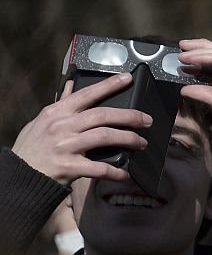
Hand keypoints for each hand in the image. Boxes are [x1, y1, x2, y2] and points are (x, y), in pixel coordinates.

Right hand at [11, 75, 151, 184]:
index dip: (109, 86)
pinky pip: (100, 168)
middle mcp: (62, 126)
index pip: (86, 94)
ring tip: (142, 143)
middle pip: (102, 115)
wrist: (21, 174)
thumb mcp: (43, 121)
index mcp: (57, 112)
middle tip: (147, 120)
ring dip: (128, 139)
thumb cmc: (34, 147)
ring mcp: (65, 145)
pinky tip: (125, 174)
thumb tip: (71, 85)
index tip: (127, 79)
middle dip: (129, 116)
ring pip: (104, 137)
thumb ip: (61, 104)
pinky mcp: (69, 166)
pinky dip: (116, 172)